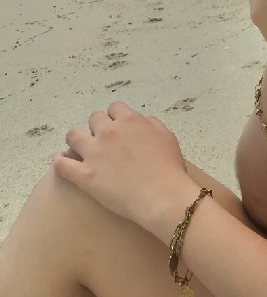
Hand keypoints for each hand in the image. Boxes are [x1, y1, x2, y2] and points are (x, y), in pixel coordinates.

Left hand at [53, 103, 195, 234]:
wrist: (161, 195)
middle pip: (93, 119)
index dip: (115, 118)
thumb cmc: (169, 167)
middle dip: (98, 127)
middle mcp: (109, 131)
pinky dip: (60, 160)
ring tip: (80, 150)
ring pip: (72, 135)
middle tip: (104, 141)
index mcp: (129, 120)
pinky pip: (61, 163)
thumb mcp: (167, 136)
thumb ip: (151, 124)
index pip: (114, 108)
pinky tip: (64, 162)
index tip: (118, 128)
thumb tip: (141, 121)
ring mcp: (94, 153)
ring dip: (76, 140)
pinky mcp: (84, 175)